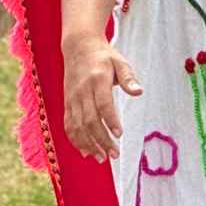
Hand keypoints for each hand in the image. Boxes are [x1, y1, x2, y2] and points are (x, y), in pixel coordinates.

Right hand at [62, 35, 142, 161]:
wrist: (78, 47)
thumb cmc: (103, 56)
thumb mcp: (120, 62)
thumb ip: (129, 78)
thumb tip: (139, 92)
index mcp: (97, 80)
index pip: (103, 104)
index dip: (110, 120)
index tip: (119, 134)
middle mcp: (82, 91)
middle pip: (89, 120)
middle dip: (101, 140)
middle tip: (114, 154)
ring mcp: (72, 98)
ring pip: (77, 126)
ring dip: (88, 144)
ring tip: (101, 158)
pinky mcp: (67, 103)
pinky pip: (69, 124)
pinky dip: (75, 140)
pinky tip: (85, 151)